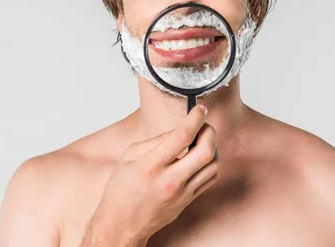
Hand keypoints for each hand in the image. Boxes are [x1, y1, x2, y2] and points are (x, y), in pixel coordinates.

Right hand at [81, 105, 218, 245]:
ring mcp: (182, 193)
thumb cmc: (121, 190)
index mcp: (150, 166)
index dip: (195, 118)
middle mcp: (169, 180)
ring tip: (201, 140)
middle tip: (203, 124)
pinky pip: (210, 178)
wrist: (122, 225)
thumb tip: (179, 129)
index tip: (199, 109)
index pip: (181, 136)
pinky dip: (210, 163)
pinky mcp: (188, 200)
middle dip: (209, 131)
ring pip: (213, 165)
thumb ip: (156, 141)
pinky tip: (200, 157)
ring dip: (212, 147)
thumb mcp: (129, 156)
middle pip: (205, 151)